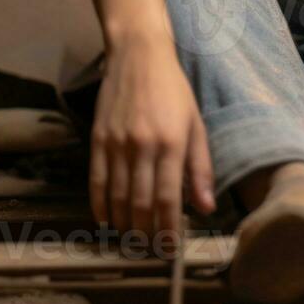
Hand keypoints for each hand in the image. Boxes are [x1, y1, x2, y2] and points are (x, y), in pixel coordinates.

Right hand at [89, 32, 216, 255]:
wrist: (138, 55)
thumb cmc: (173, 90)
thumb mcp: (196, 124)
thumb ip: (201, 168)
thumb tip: (206, 207)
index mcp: (171, 143)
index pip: (167, 199)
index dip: (168, 229)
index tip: (170, 248)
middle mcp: (143, 145)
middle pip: (140, 203)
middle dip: (145, 232)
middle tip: (150, 248)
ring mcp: (117, 142)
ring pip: (117, 196)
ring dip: (124, 223)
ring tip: (132, 238)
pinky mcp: (98, 138)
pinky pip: (97, 180)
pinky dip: (100, 204)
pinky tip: (106, 219)